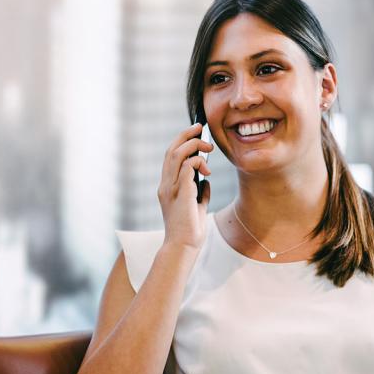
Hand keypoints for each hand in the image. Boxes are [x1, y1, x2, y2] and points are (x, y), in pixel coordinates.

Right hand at [157, 123, 213, 251]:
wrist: (183, 246)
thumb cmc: (190, 231)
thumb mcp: (196, 207)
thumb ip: (199, 194)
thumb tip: (206, 183)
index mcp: (167, 187)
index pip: (170, 157)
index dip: (181, 142)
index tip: (195, 133)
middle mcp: (165, 185)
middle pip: (171, 150)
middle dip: (185, 135)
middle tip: (200, 127)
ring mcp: (170, 188)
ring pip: (176, 155)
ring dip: (193, 146)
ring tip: (208, 148)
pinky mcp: (180, 193)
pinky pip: (186, 167)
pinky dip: (197, 162)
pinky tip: (206, 168)